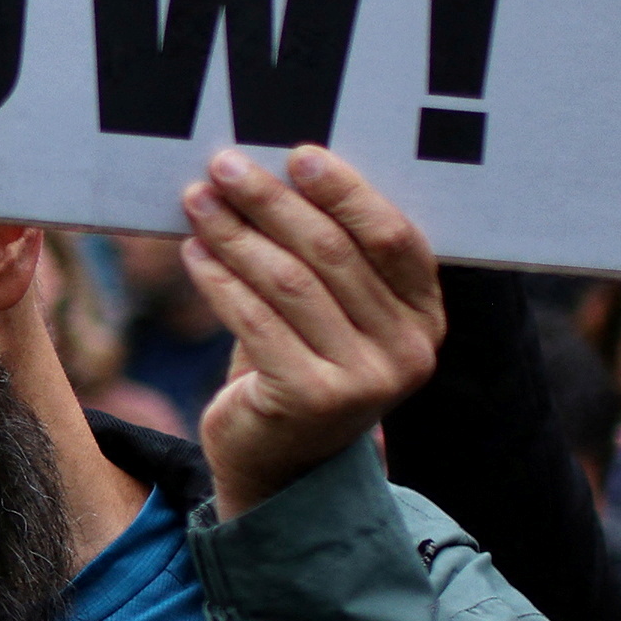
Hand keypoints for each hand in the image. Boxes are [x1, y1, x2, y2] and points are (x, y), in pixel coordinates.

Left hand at [178, 144, 445, 512]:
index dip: (346, 191)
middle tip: (226, 165)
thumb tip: (276, 168)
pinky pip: (255, 320)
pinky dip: (219, 280)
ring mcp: (364, 381)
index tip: (297, 154)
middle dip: (273, 201)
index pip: (393, 238)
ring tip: (198, 201)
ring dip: (236, 233)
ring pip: (290, 281)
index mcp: (426, 317)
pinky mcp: (310, 400)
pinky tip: (193, 252)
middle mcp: (408, 351)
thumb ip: (329, 256)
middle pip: (334, 252)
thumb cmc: (303, 365)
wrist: (279, 466)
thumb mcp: (333, 314)